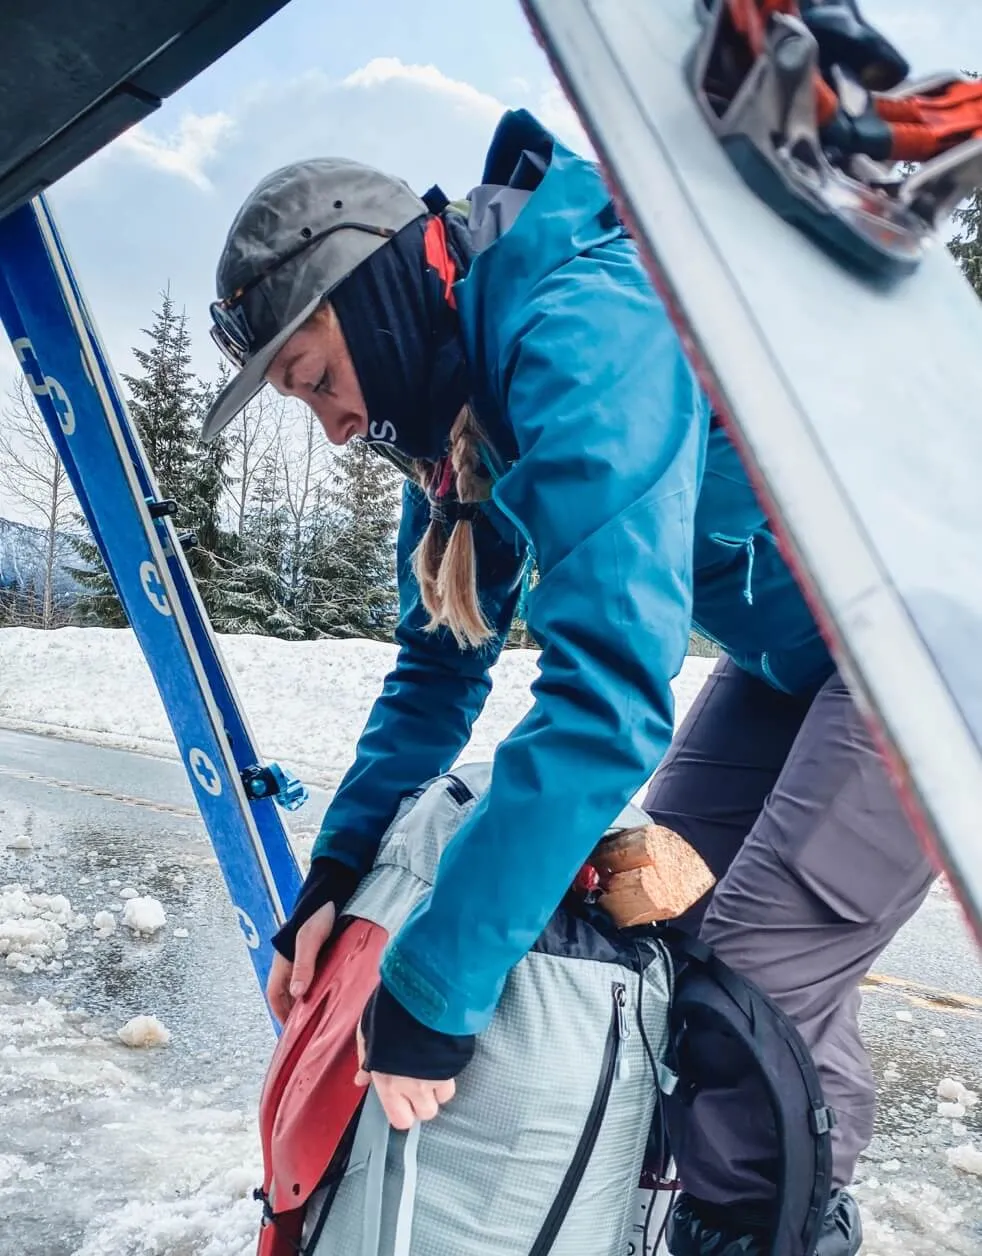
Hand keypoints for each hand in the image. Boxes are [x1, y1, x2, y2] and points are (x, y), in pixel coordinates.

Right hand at [266, 900, 335, 1024]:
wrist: (333, 891)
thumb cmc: (317, 914)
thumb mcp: (309, 940)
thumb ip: (304, 965)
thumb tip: (297, 994)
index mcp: (284, 961)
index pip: (275, 994)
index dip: (280, 1013)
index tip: (292, 1031)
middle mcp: (292, 962)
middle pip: (288, 993)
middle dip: (296, 1011)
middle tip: (311, 1030)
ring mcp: (307, 958)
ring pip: (303, 985)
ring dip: (309, 1000)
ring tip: (324, 1017)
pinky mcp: (322, 953)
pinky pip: (317, 976)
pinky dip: (322, 988)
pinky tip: (335, 994)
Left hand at [355, 1021, 455, 1129]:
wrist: (421, 996)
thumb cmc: (388, 1013)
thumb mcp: (367, 1032)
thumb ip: (365, 1059)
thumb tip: (361, 1079)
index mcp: (389, 1083)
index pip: (401, 1121)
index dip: (402, 1112)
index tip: (400, 1098)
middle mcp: (414, 1086)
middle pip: (426, 1113)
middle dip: (423, 1102)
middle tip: (417, 1083)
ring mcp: (438, 1076)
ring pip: (443, 1097)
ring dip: (438, 1088)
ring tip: (431, 1068)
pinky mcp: (455, 1063)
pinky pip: (454, 1077)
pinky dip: (449, 1071)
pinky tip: (442, 1056)